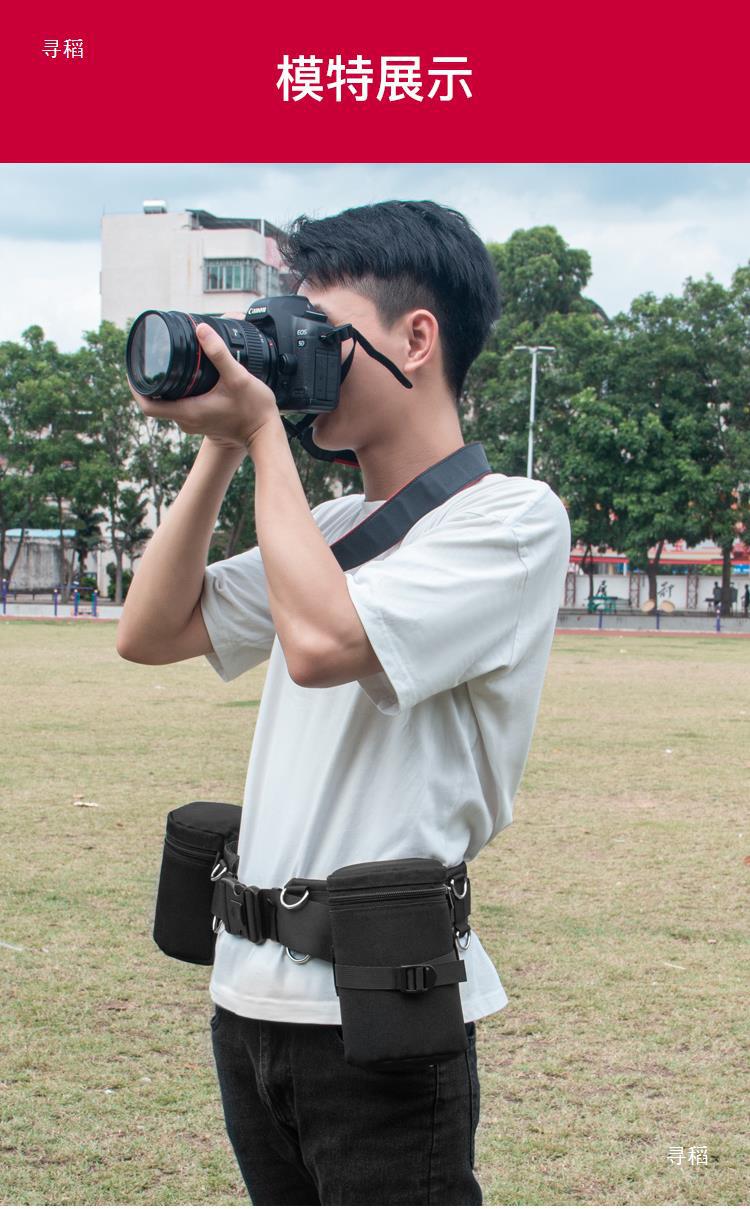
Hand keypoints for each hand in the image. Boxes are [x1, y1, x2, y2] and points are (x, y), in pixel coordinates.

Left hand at [129, 315, 279, 452]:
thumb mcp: (238, 377)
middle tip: (148, 359)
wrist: (266, 435)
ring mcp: (193, 423)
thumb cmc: (253, 410)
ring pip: (168, 404)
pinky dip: (177, 392)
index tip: (132, 370)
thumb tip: (202, 330)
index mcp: (188, 411)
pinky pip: (180, 406)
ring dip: (164, 387)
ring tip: (165, 364)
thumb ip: (219, 353)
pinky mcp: (201, 422)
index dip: (135, 388)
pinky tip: (184, 378)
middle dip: (148, 382)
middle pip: (154, 403)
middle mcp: (186, 420)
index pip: (147, 406)